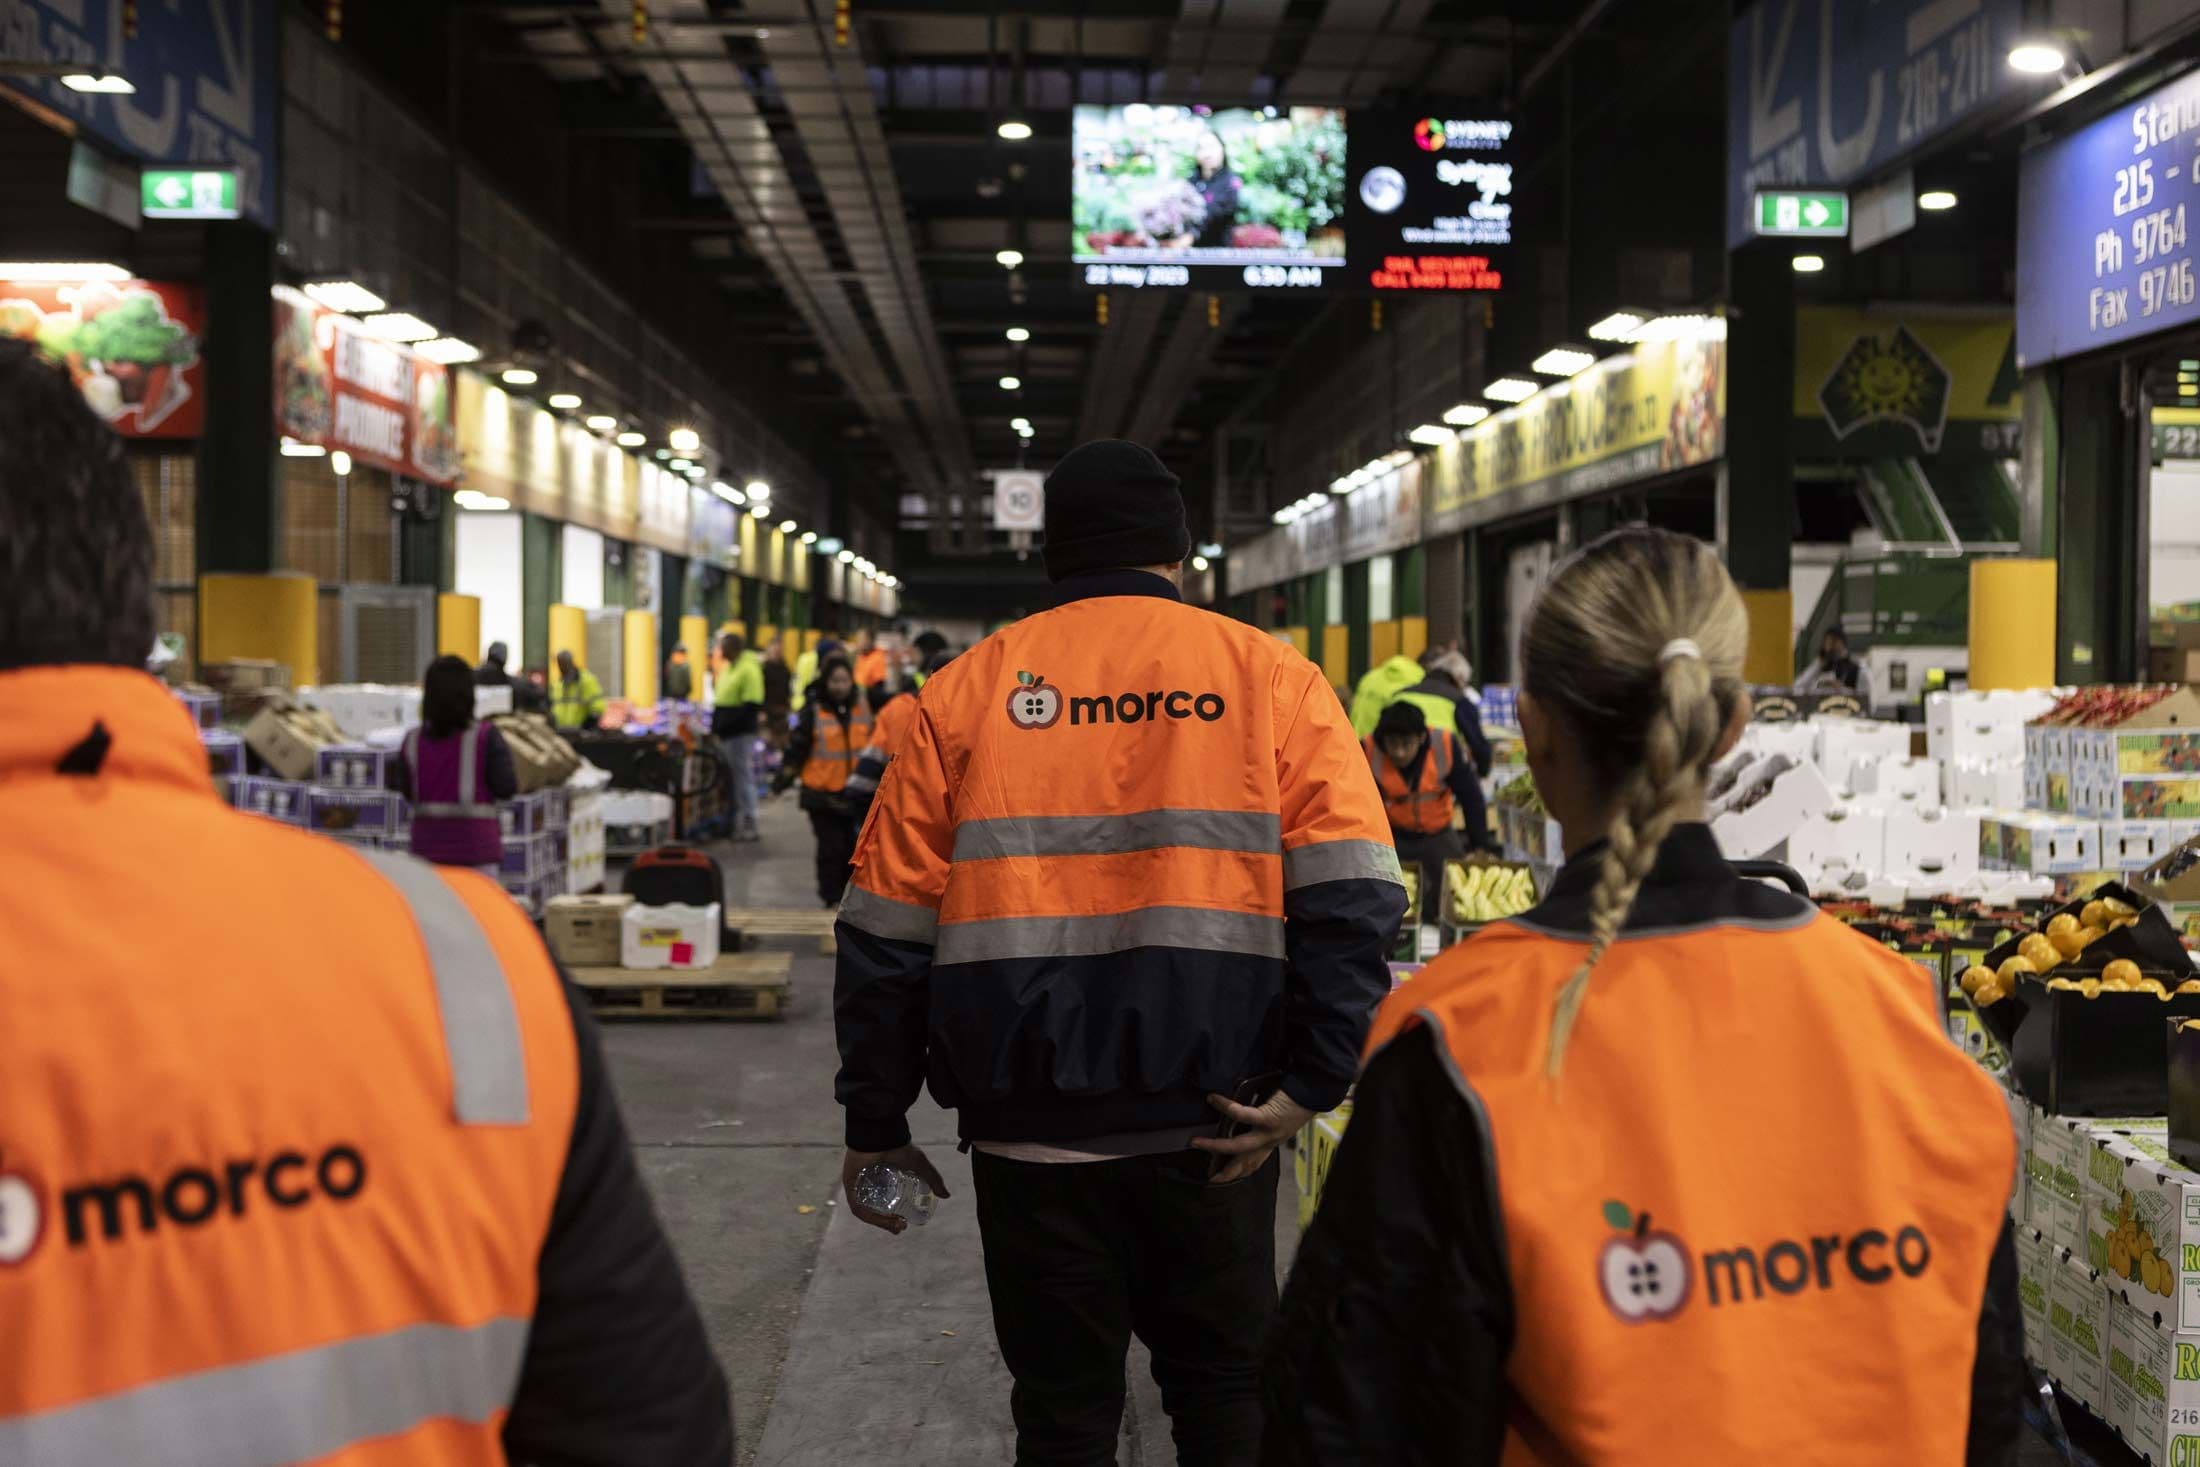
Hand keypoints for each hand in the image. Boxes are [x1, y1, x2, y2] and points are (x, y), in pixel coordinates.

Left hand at [841, 1143, 950, 1235]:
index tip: (904, 1224)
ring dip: (880, 1222)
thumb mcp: (920, 1166)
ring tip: (894, 1225)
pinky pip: (857, 1204)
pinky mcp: (850, 1183)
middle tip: (900, 1227)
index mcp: (882, 1181)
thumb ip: (933, 1179)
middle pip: (876, 1211)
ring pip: (867, 1211)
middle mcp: (869, 1185)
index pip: (885, 1205)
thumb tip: (946, 1196)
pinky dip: (869, 1214)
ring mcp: (858, 1185)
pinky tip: (882, 1219)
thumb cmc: (899, 1148)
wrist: (882, 1135)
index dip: (893, 1218)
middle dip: (887, 1223)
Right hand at [1189, 1089, 1313, 1183]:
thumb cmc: (1294, 1099)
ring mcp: (1269, 1132)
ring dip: (1216, 1146)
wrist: (1314, 1090)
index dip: (1235, 1173)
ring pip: (1239, 1146)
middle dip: (1224, 1171)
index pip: (1252, 1164)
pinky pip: (1243, 1115)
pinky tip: (1214, 1100)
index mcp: (1271, 1142)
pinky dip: (1226, 1108)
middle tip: (1207, 1176)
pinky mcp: (1269, 1118)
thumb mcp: (1278, 1117)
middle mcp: (1270, 1142)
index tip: (1218, 1179)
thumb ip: (1262, 1121)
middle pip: (1243, 1162)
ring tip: (1196, 1142)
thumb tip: (1239, 1116)